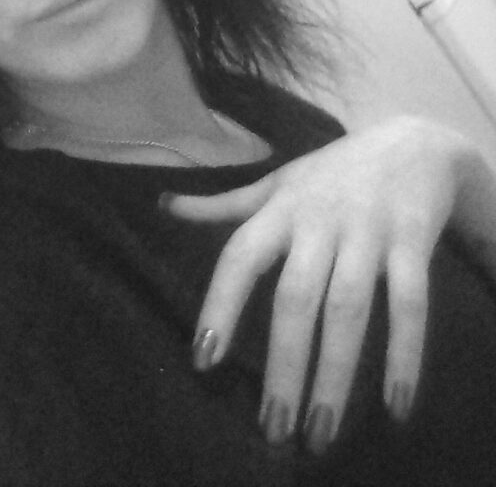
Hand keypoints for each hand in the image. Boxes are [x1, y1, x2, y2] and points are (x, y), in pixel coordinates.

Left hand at [161, 116, 475, 452]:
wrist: (413, 143)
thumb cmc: (332, 172)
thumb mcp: (277, 182)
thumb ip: (225, 203)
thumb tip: (163, 204)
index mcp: (281, 208)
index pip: (240, 256)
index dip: (220, 304)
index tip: (204, 359)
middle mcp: (320, 220)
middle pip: (295, 296)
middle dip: (282, 363)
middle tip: (272, 428)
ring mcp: (367, 231)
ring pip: (348, 307)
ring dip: (334, 373)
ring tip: (319, 431)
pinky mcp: (412, 242)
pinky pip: (410, 303)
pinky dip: (406, 354)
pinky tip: (395, 405)